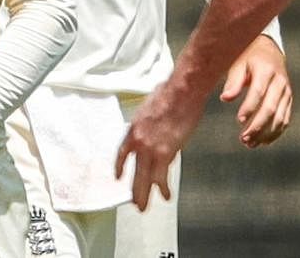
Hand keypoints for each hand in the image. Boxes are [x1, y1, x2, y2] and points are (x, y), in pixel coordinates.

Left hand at [115, 84, 201, 210]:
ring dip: (144, 194)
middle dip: (133, 188)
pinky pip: (161, 175)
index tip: (118, 176)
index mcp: (133, 129)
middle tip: (133, 202)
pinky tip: (166, 196)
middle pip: (133, 170)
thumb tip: (154, 126)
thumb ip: (148, 122)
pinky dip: (163, 187)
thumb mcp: (149, 108)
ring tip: (143, 208)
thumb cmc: (168, 95)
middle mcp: (138, 140)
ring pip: (144, 177)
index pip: (122, 152)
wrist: (180, 92)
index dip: (120, 166)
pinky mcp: (165, 152)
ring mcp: (150, 147)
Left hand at [220, 35, 291, 147]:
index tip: (239, 120)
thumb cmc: (246, 56)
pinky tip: (264, 141)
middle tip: (244, 138)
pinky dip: (276, 132)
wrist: (267, 48)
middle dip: (257, 125)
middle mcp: (280, 82)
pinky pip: (285, 118)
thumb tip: (225, 98)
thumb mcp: (237, 63)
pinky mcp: (288, 99)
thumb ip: (233, 81)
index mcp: (266, 70)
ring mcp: (286, 92)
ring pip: (280, 117)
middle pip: (270, 108)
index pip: (258, 92)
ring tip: (250, 144)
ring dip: (266, 133)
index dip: (249, 107)